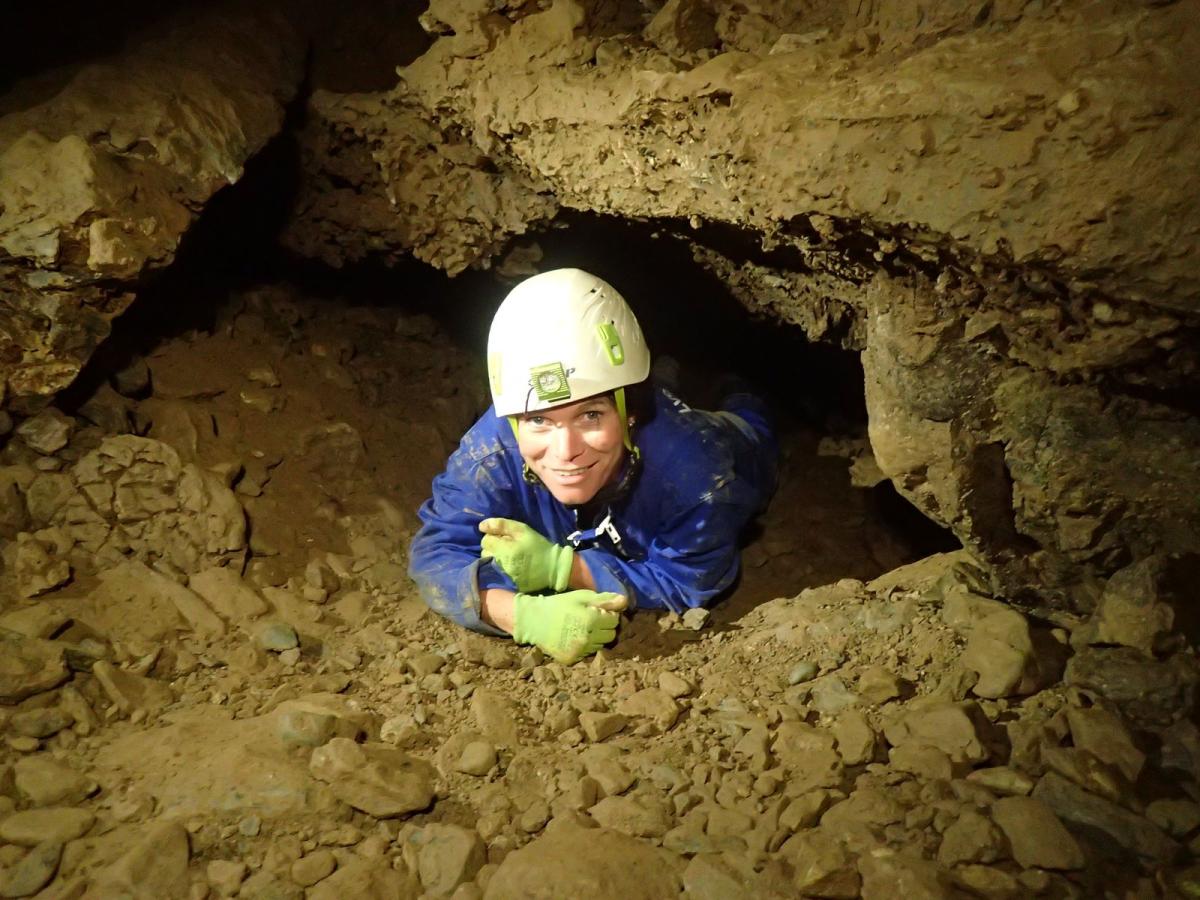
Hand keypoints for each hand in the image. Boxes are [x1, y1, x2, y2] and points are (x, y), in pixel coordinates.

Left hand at [480, 518, 573, 592]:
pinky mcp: (505, 583)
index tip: (505, 538)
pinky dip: (498, 568)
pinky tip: (508, 566)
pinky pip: (493, 573)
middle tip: (507, 547)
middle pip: (484, 552)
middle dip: (493, 547)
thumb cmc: (538, 546)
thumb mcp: (522, 530)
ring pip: (487, 563)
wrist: (553, 568)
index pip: (485, 540)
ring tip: (507, 556)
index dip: (494, 537)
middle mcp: (500, 564)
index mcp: (504, 549)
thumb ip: (501, 525)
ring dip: (494, 558)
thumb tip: (481, 526)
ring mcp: (502, 575)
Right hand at [512, 590, 627, 663]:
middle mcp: (588, 639)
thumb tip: (624, 601)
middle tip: (591, 620)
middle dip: (604, 627)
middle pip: (611, 635)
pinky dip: (585, 646)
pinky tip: (575, 638)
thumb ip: (604, 600)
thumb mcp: (581, 597)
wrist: (533, 621)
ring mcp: (580, 651)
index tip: (598, 611)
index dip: (608, 614)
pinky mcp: (572, 659)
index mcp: (591, 621)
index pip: (615, 620)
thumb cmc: (559, 605)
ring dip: (596, 637)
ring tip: (583, 629)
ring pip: (600, 645)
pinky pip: (588, 654)